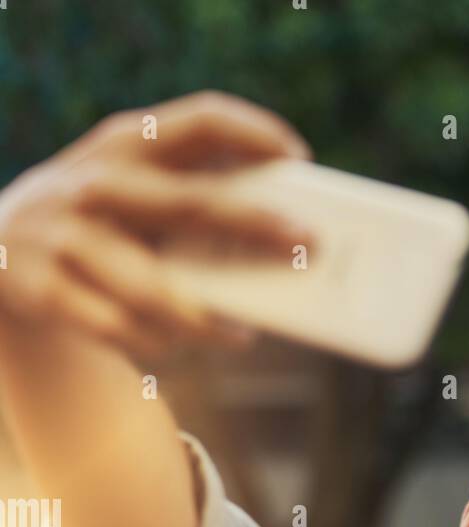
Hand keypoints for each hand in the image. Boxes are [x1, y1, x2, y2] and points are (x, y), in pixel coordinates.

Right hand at [0, 89, 312, 359]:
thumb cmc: (95, 225)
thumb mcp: (128, 193)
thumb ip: (185, 201)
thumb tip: (278, 240)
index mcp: (125, 145)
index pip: (198, 120)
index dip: (253, 132)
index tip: (299, 156)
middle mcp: (96, 182)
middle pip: (191, 203)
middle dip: (255, 223)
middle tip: (308, 245)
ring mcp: (65, 235)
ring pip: (153, 286)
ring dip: (204, 317)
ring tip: (243, 334)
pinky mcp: (43, 287)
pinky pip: (115, 326)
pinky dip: (155, 342)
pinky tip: (181, 346)